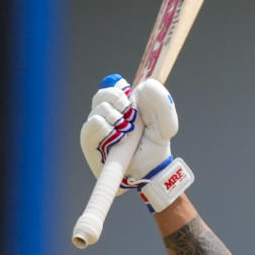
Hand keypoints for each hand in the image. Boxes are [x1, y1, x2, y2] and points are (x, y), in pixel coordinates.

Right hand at [79, 74, 193, 212]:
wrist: (150, 170)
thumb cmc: (154, 146)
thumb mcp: (165, 124)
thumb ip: (161, 103)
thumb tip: (145, 85)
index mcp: (121, 106)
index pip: (112, 87)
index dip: (120, 90)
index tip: (132, 100)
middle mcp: (105, 115)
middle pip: (101, 96)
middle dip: (118, 101)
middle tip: (131, 117)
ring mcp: (96, 129)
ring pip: (98, 110)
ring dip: (115, 117)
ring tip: (126, 133)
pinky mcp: (89, 144)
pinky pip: (91, 126)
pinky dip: (106, 129)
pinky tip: (118, 139)